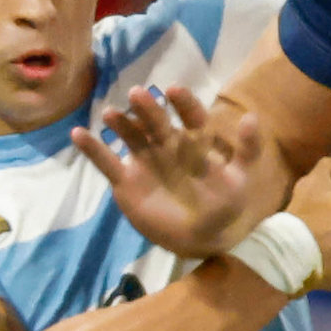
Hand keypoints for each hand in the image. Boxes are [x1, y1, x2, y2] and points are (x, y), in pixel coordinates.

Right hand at [73, 80, 283, 258]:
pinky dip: (92, 149)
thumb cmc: (221, 207)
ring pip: (130, 136)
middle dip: (148, 108)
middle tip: (137, 93)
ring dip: (120, 123)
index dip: (183, 104)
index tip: (174, 90)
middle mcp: (167, 144)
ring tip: (110, 114)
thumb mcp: (239, 181)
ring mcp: (144, 160)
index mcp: (195, 142)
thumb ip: (247, 151)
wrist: (195, 240)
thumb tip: (253, 117)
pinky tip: (78, 134)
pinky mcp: (125, 179)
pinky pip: (106, 162)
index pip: (190, 117)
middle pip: (156, 122)